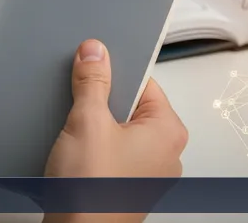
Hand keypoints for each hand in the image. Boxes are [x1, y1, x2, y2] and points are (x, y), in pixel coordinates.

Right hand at [43, 39, 187, 222]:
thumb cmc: (92, 193)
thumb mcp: (87, 121)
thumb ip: (92, 81)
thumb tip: (95, 53)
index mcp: (169, 131)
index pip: (145, 82)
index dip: (115, 74)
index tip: (95, 69)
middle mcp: (166, 153)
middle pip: (131, 106)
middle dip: (103, 102)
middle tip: (83, 109)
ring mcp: (148, 172)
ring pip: (120, 131)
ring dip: (96, 127)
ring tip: (79, 136)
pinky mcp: (128, 185)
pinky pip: (114, 153)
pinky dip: (95, 148)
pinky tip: (78, 153)